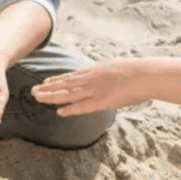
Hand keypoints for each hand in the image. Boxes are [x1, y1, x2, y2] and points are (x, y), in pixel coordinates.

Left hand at [30, 59, 145, 115]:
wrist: (147, 75)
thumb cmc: (137, 72)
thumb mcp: (117, 68)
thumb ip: (107, 73)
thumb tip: (104, 74)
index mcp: (96, 70)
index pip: (72, 76)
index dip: (57, 80)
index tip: (45, 82)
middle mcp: (91, 79)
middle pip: (65, 84)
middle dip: (49, 88)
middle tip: (33, 91)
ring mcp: (96, 89)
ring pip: (68, 93)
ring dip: (52, 96)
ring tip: (37, 98)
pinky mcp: (102, 101)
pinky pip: (83, 106)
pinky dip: (70, 109)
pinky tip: (59, 111)